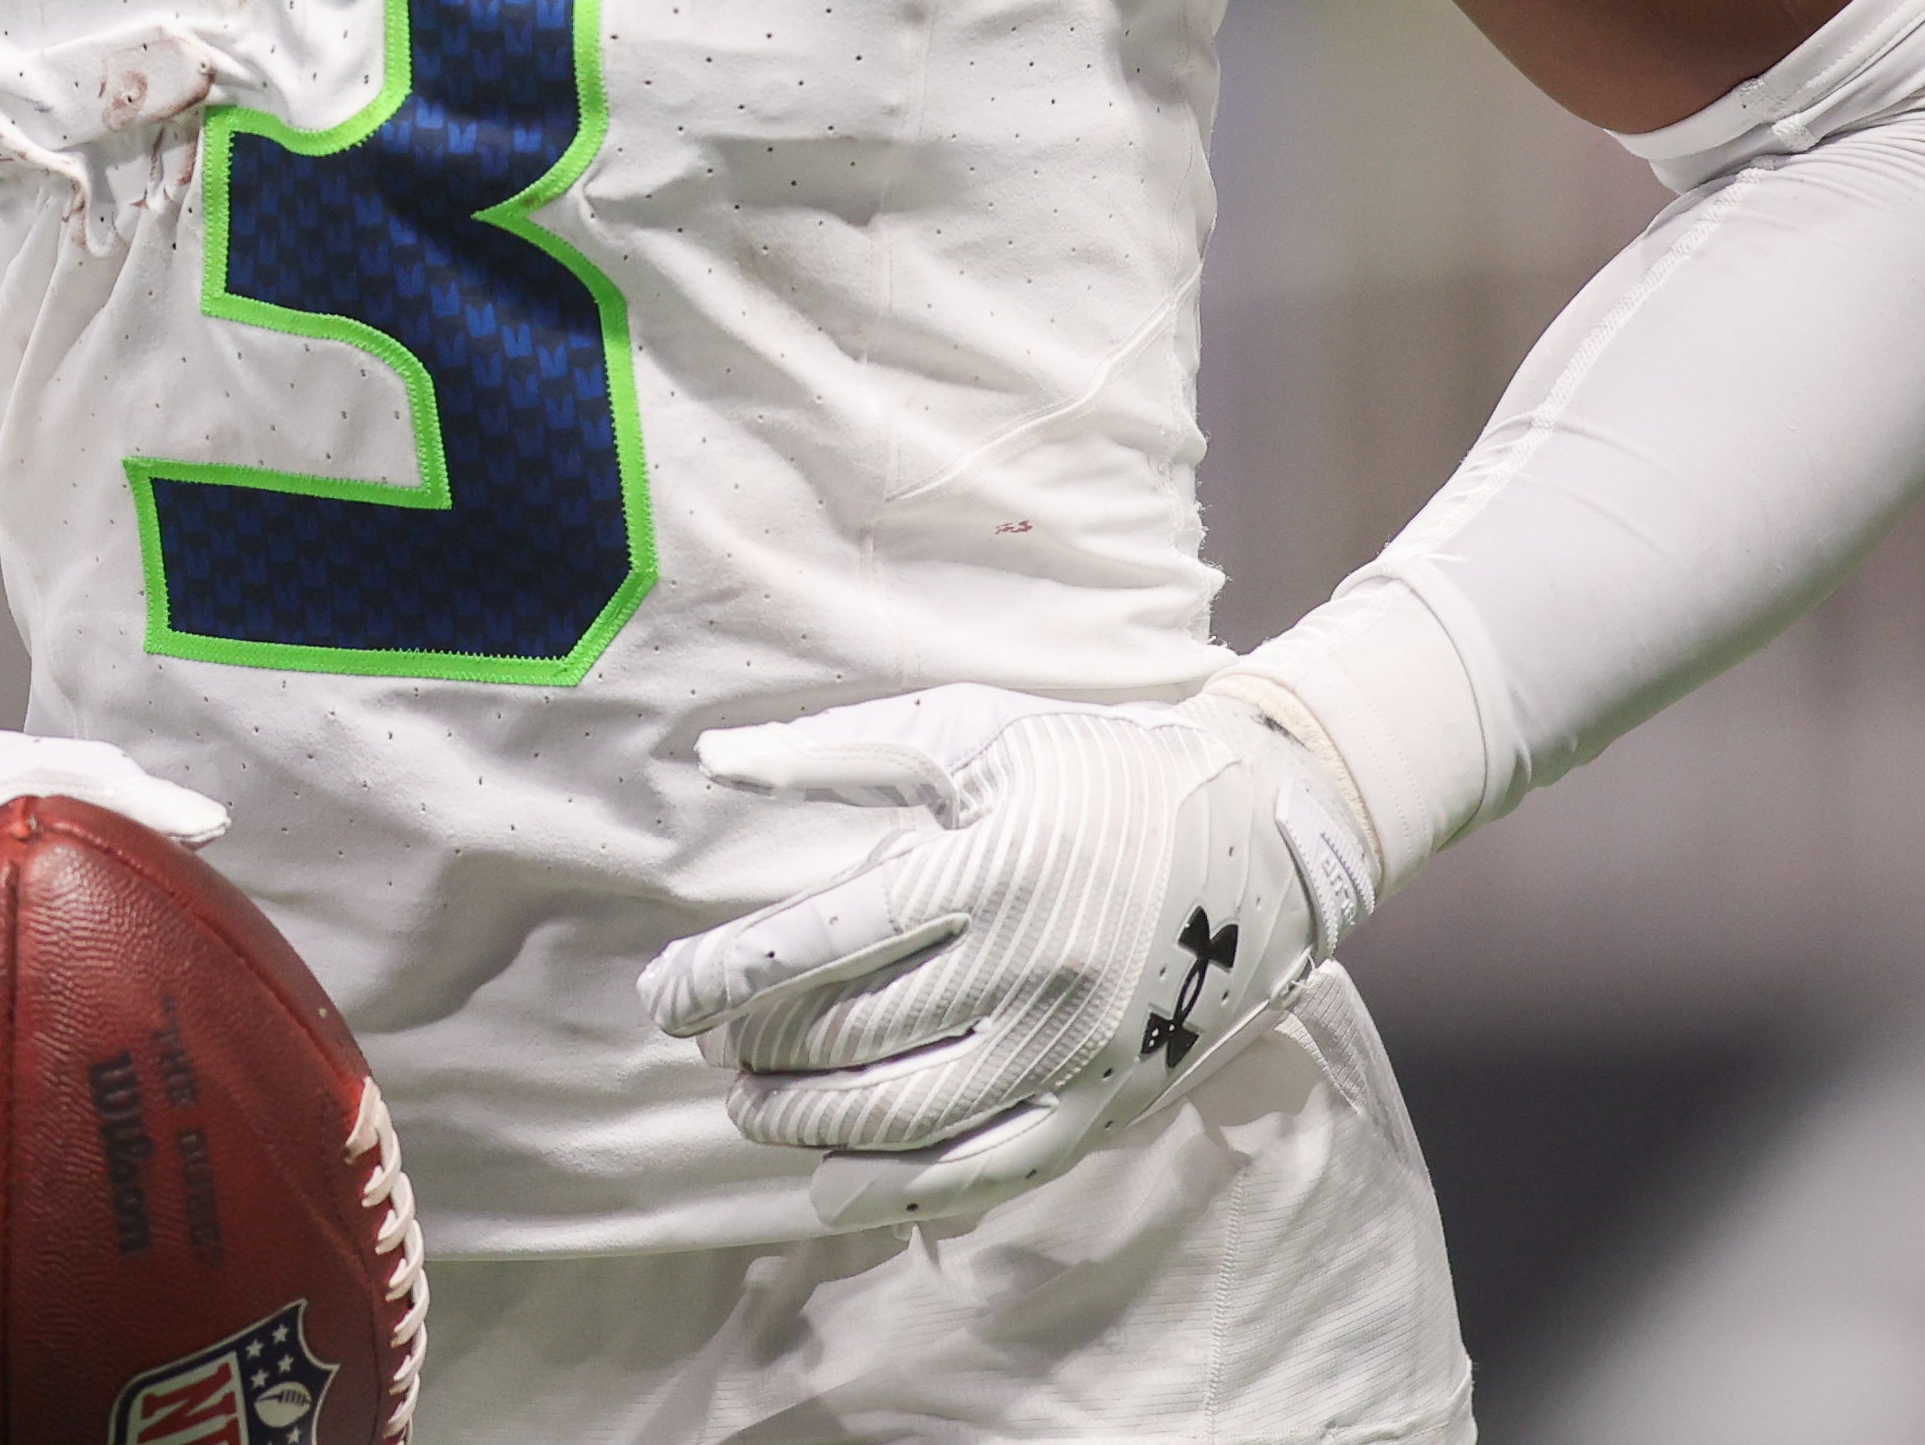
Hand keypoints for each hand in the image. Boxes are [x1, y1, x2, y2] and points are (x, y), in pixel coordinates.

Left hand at [638, 682, 1368, 1231]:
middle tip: (714, 1046)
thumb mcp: (970, 731)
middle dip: (759, 1054)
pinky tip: (832, 1188)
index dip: (725, 977)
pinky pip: (988, 1171)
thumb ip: (837, 750)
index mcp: (994, 867)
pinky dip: (898, 1192)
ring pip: (907, 1119)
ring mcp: (1075, 1049)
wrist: (1260, 832)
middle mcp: (1035, 968)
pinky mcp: (1108, 1103)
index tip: (664, 995)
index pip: (822, 943)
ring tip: (755, 1105)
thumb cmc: (1089, 768)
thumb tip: (714, 762)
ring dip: (807, 1126)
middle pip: (853, 1039)